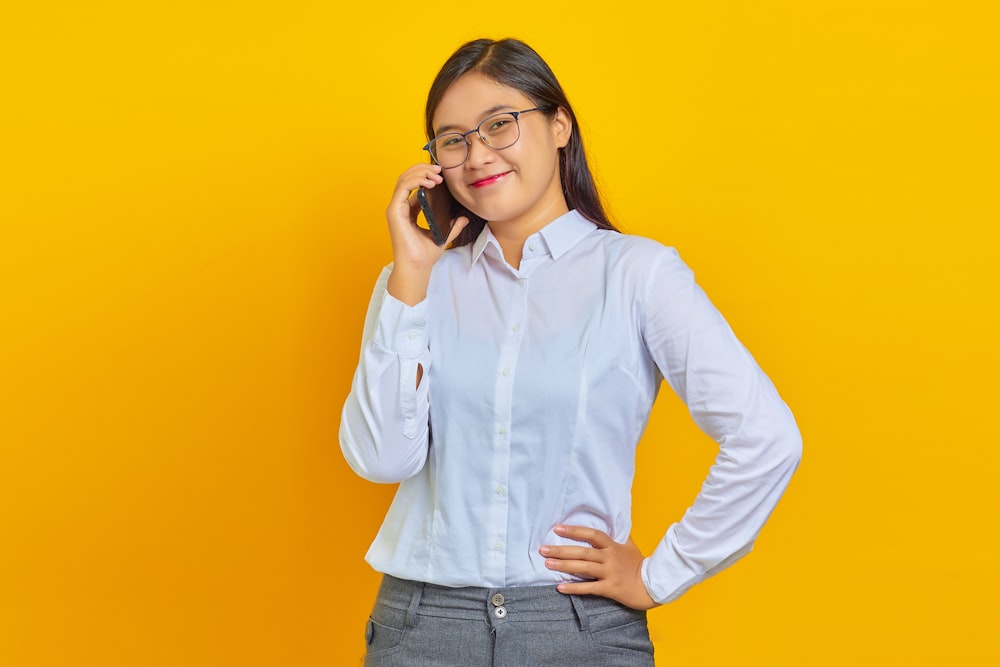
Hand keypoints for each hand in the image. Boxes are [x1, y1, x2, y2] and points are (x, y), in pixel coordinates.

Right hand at [385, 164, 468, 304]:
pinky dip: (416, 181)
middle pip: (407, 177)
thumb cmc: (425, 255)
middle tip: (440, 168)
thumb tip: (463, 218)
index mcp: (408, 210)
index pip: (413, 185)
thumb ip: (452, 226)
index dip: (426, 175)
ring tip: (437, 174)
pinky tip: (430, 182)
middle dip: (423, 169)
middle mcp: (400, 207)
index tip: (442, 174)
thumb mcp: (443, 235)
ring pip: (404, 179)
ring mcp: (395, 208)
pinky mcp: (394, 211)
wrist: (418, 267)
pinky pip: (403, 188)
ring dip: (421, 172)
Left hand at [540, 524, 658, 610]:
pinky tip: (560, 587)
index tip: (558, 528)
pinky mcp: (609, 589)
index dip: (575, 530)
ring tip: (547, 563)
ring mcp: (609, 573)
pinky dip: (574, 588)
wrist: (652, 586)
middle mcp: (609, 558)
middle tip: (543, 548)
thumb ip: (618, 536)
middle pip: (582, 551)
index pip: (592, 534)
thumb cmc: (639, 565)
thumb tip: (611, 523)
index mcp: (613, 546)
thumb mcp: (630, 546)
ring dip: (564, 565)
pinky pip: (589, 588)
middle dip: (561, 549)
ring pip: (583, 568)